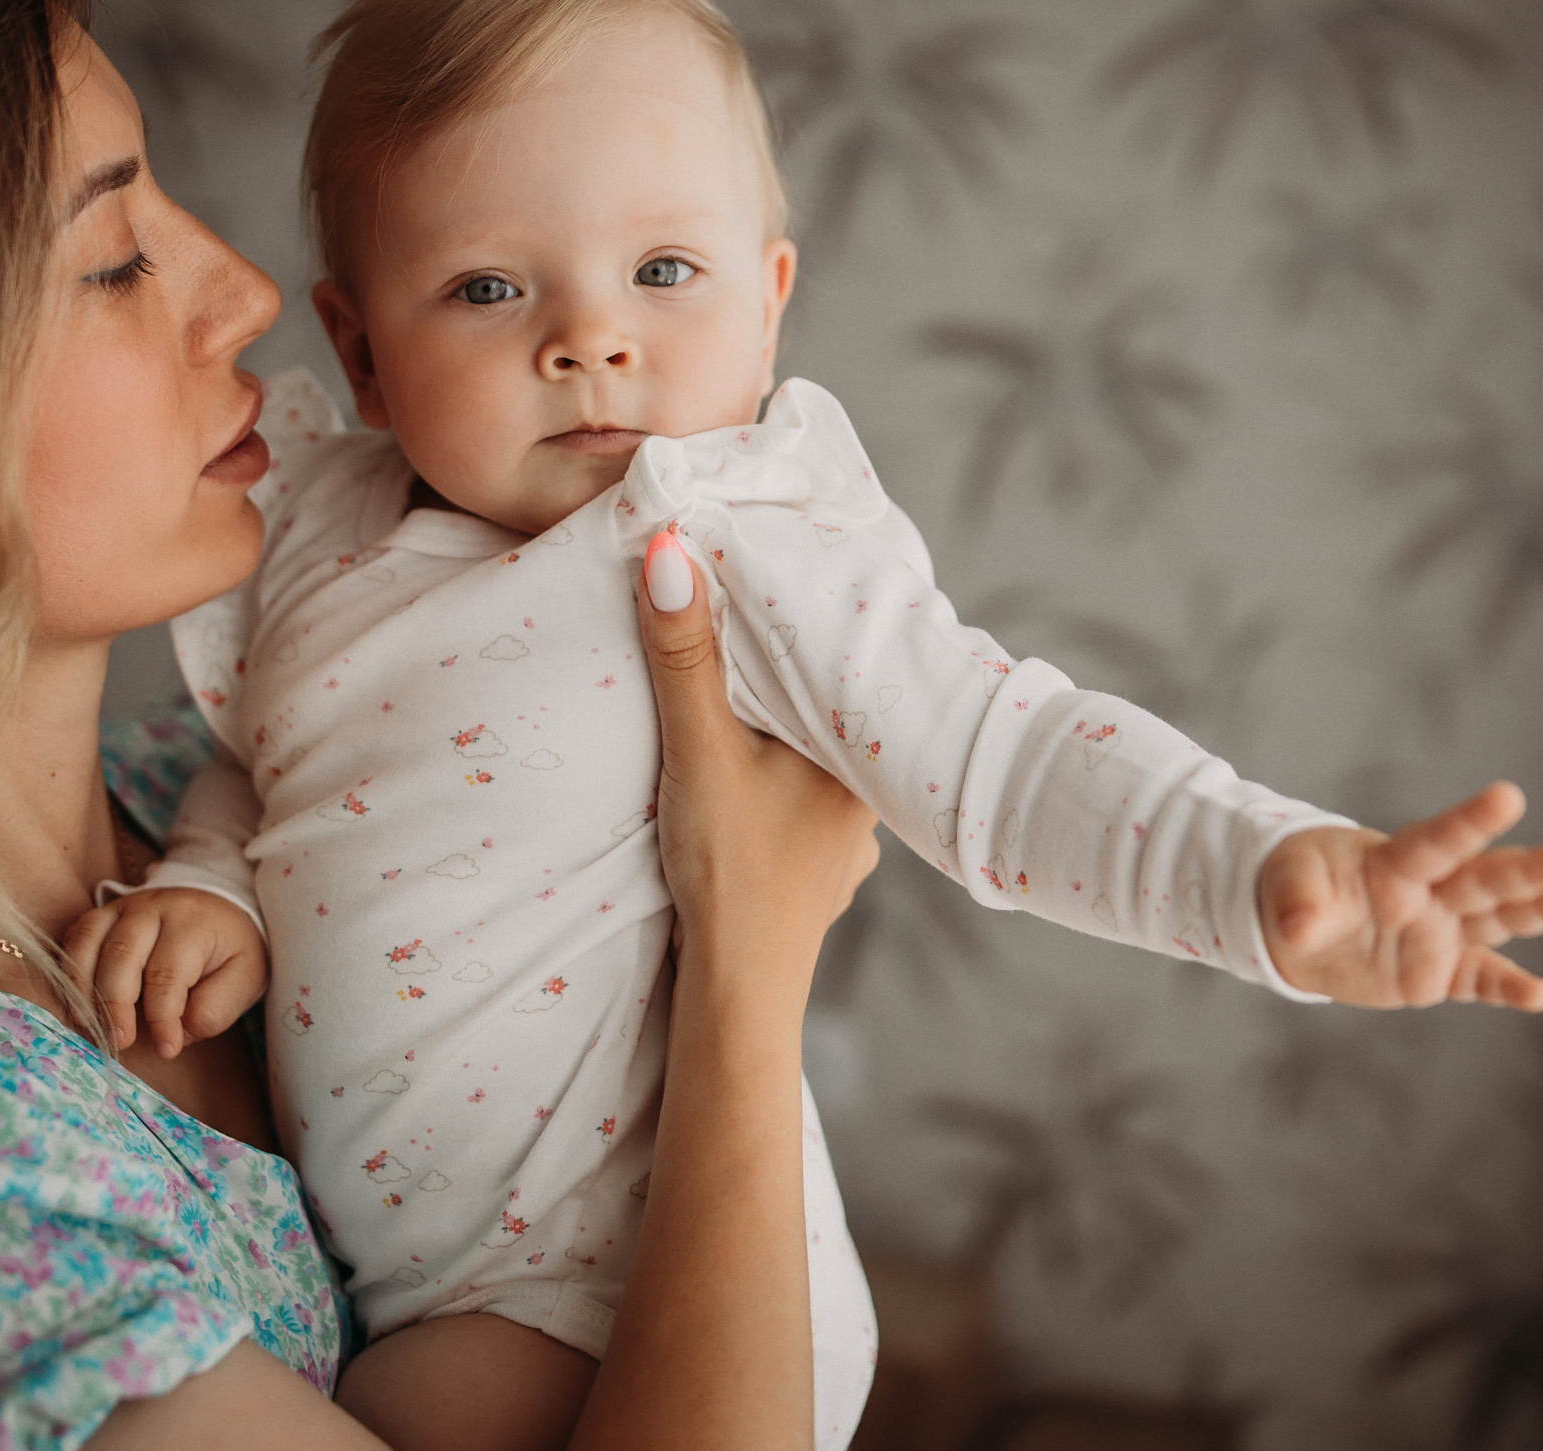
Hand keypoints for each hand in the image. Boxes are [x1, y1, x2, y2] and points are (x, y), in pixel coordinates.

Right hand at [62, 890, 269, 1056]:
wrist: (219, 906)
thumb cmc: (230, 948)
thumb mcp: (245, 976)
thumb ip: (216, 1007)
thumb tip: (177, 1034)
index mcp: (193, 922)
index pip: (168, 972)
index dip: (163, 1017)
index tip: (166, 1049)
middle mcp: (154, 908)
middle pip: (122, 953)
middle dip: (116, 1004)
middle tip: (119, 1042)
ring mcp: (124, 907)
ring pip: (90, 940)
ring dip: (83, 987)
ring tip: (88, 1025)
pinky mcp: (104, 913)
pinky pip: (77, 936)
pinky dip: (70, 970)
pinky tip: (77, 1004)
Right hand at [635, 529, 878, 989]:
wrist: (738, 991)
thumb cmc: (734, 871)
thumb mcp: (701, 748)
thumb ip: (684, 655)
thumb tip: (670, 549)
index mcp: (862, 753)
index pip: (838, 665)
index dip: (803, 622)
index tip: (771, 578)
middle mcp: (872, 795)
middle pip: (824, 713)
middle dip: (786, 677)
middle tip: (747, 623)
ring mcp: (848, 843)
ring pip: (813, 764)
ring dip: (779, 737)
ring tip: (743, 699)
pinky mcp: (816, 876)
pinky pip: (799, 807)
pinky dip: (773, 787)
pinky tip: (747, 779)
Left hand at [1256, 781, 1542, 1011]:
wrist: (1299, 929)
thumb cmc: (1298, 886)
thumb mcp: (1288, 884)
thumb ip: (1299, 901)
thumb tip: (1300, 927)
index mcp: (1395, 860)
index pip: (1437, 840)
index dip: (1470, 820)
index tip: (1508, 796)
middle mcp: (1431, 893)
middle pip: (1485, 879)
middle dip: (1529, 870)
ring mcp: (1441, 932)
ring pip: (1499, 920)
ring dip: (1541, 912)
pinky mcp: (1441, 973)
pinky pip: (1480, 980)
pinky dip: (1508, 988)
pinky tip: (1540, 993)